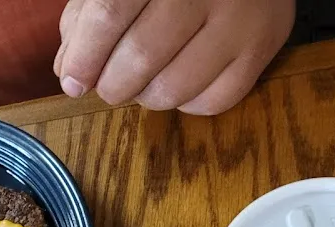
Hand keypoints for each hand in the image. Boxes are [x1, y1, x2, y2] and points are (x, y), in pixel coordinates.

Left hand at [54, 0, 294, 114]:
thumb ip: (88, 17)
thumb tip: (69, 73)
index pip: (109, 14)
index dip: (84, 57)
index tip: (73, 82)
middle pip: (140, 56)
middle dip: (111, 85)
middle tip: (109, 85)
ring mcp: (239, 16)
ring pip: (174, 88)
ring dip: (146, 98)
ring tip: (144, 82)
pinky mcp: (265, 43)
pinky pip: (213, 101)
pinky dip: (186, 103)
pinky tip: (181, 80)